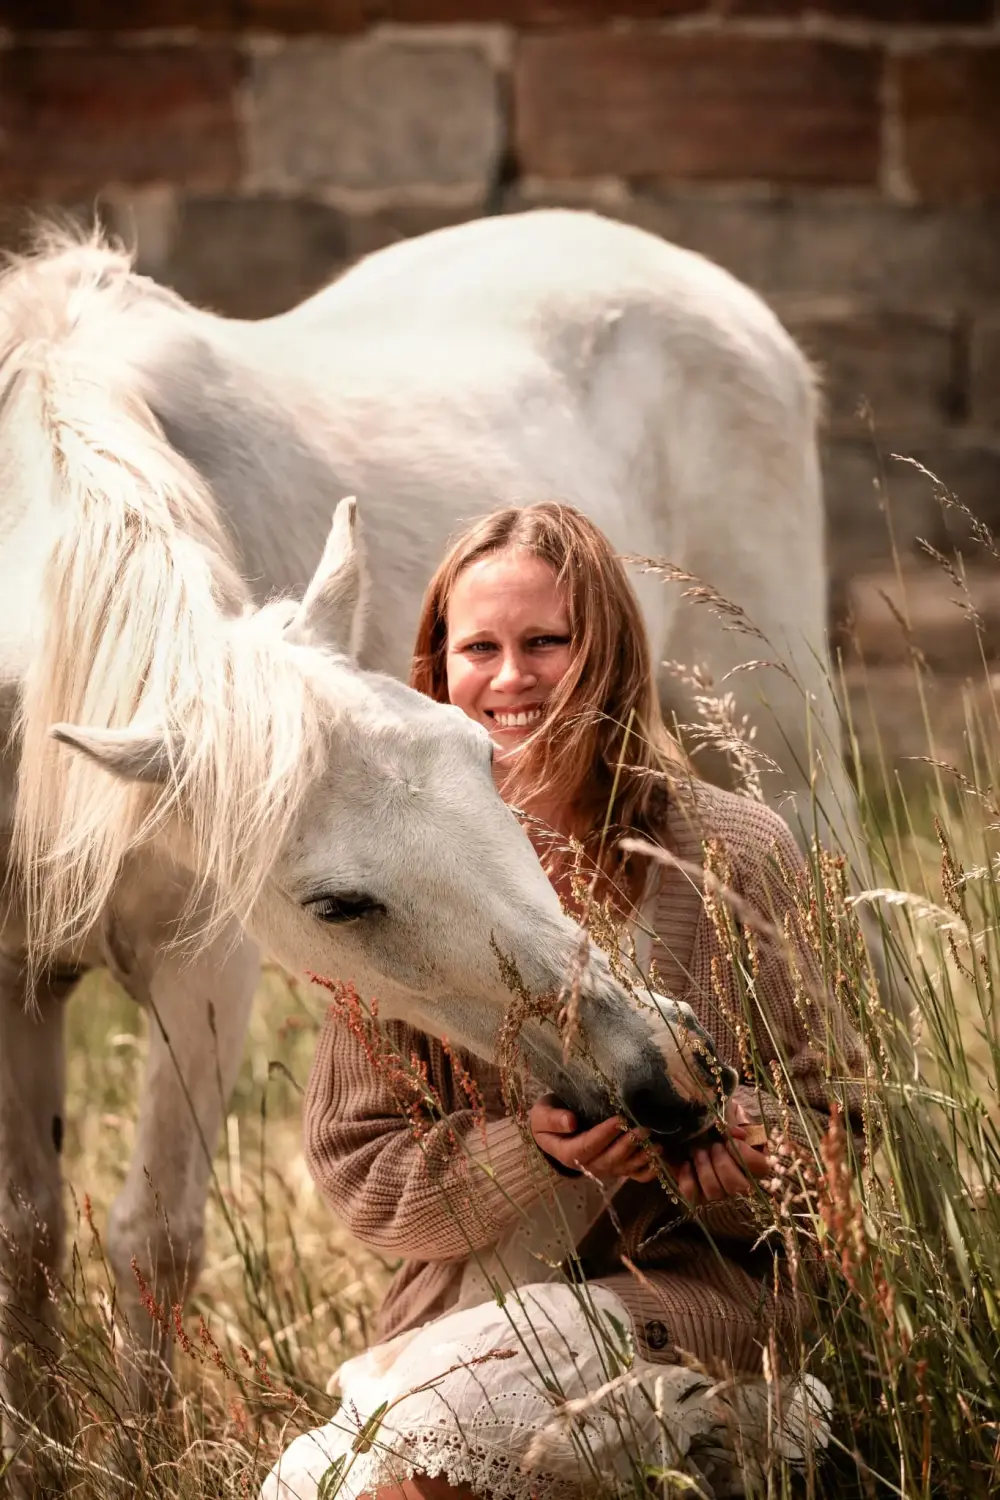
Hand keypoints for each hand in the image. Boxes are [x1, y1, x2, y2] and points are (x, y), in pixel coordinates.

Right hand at [529, 1095, 660, 1183]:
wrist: (553, 1130)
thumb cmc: (548, 1119)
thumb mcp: (541, 1115)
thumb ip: (553, 1118)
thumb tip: (570, 1122)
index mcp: (567, 1152)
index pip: (587, 1147)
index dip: (603, 1135)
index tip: (619, 1119)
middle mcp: (587, 1165)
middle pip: (608, 1160)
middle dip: (627, 1145)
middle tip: (643, 1129)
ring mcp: (603, 1169)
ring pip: (623, 1168)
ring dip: (641, 1158)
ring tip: (657, 1145)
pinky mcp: (615, 1168)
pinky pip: (632, 1175)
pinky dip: (647, 1172)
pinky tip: (660, 1162)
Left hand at [671, 1097, 771, 1206]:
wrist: (691, 1138)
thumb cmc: (715, 1130)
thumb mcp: (726, 1120)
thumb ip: (733, 1122)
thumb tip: (739, 1134)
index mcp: (754, 1166)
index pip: (760, 1168)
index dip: (743, 1154)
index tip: (728, 1141)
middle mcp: (741, 1188)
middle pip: (738, 1186)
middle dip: (721, 1162)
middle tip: (713, 1147)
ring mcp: (720, 1198)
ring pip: (715, 1192)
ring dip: (704, 1166)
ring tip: (698, 1152)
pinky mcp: (698, 1202)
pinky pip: (693, 1195)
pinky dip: (687, 1177)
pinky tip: (687, 1164)